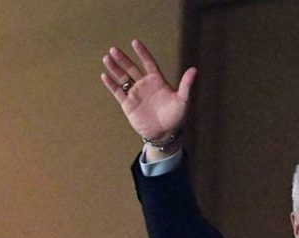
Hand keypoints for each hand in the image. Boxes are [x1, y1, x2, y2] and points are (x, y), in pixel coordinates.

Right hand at [101, 39, 196, 157]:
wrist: (165, 134)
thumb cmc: (176, 116)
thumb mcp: (183, 100)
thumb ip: (186, 85)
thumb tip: (194, 69)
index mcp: (157, 81)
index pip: (148, 63)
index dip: (142, 52)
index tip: (135, 42)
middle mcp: (145, 85)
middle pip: (131, 68)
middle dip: (123, 59)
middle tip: (113, 49)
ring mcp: (135, 93)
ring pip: (123, 78)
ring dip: (114, 68)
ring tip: (106, 58)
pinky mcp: (128, 104)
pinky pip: (118, 91)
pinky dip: (111, 84)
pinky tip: (105, 75)